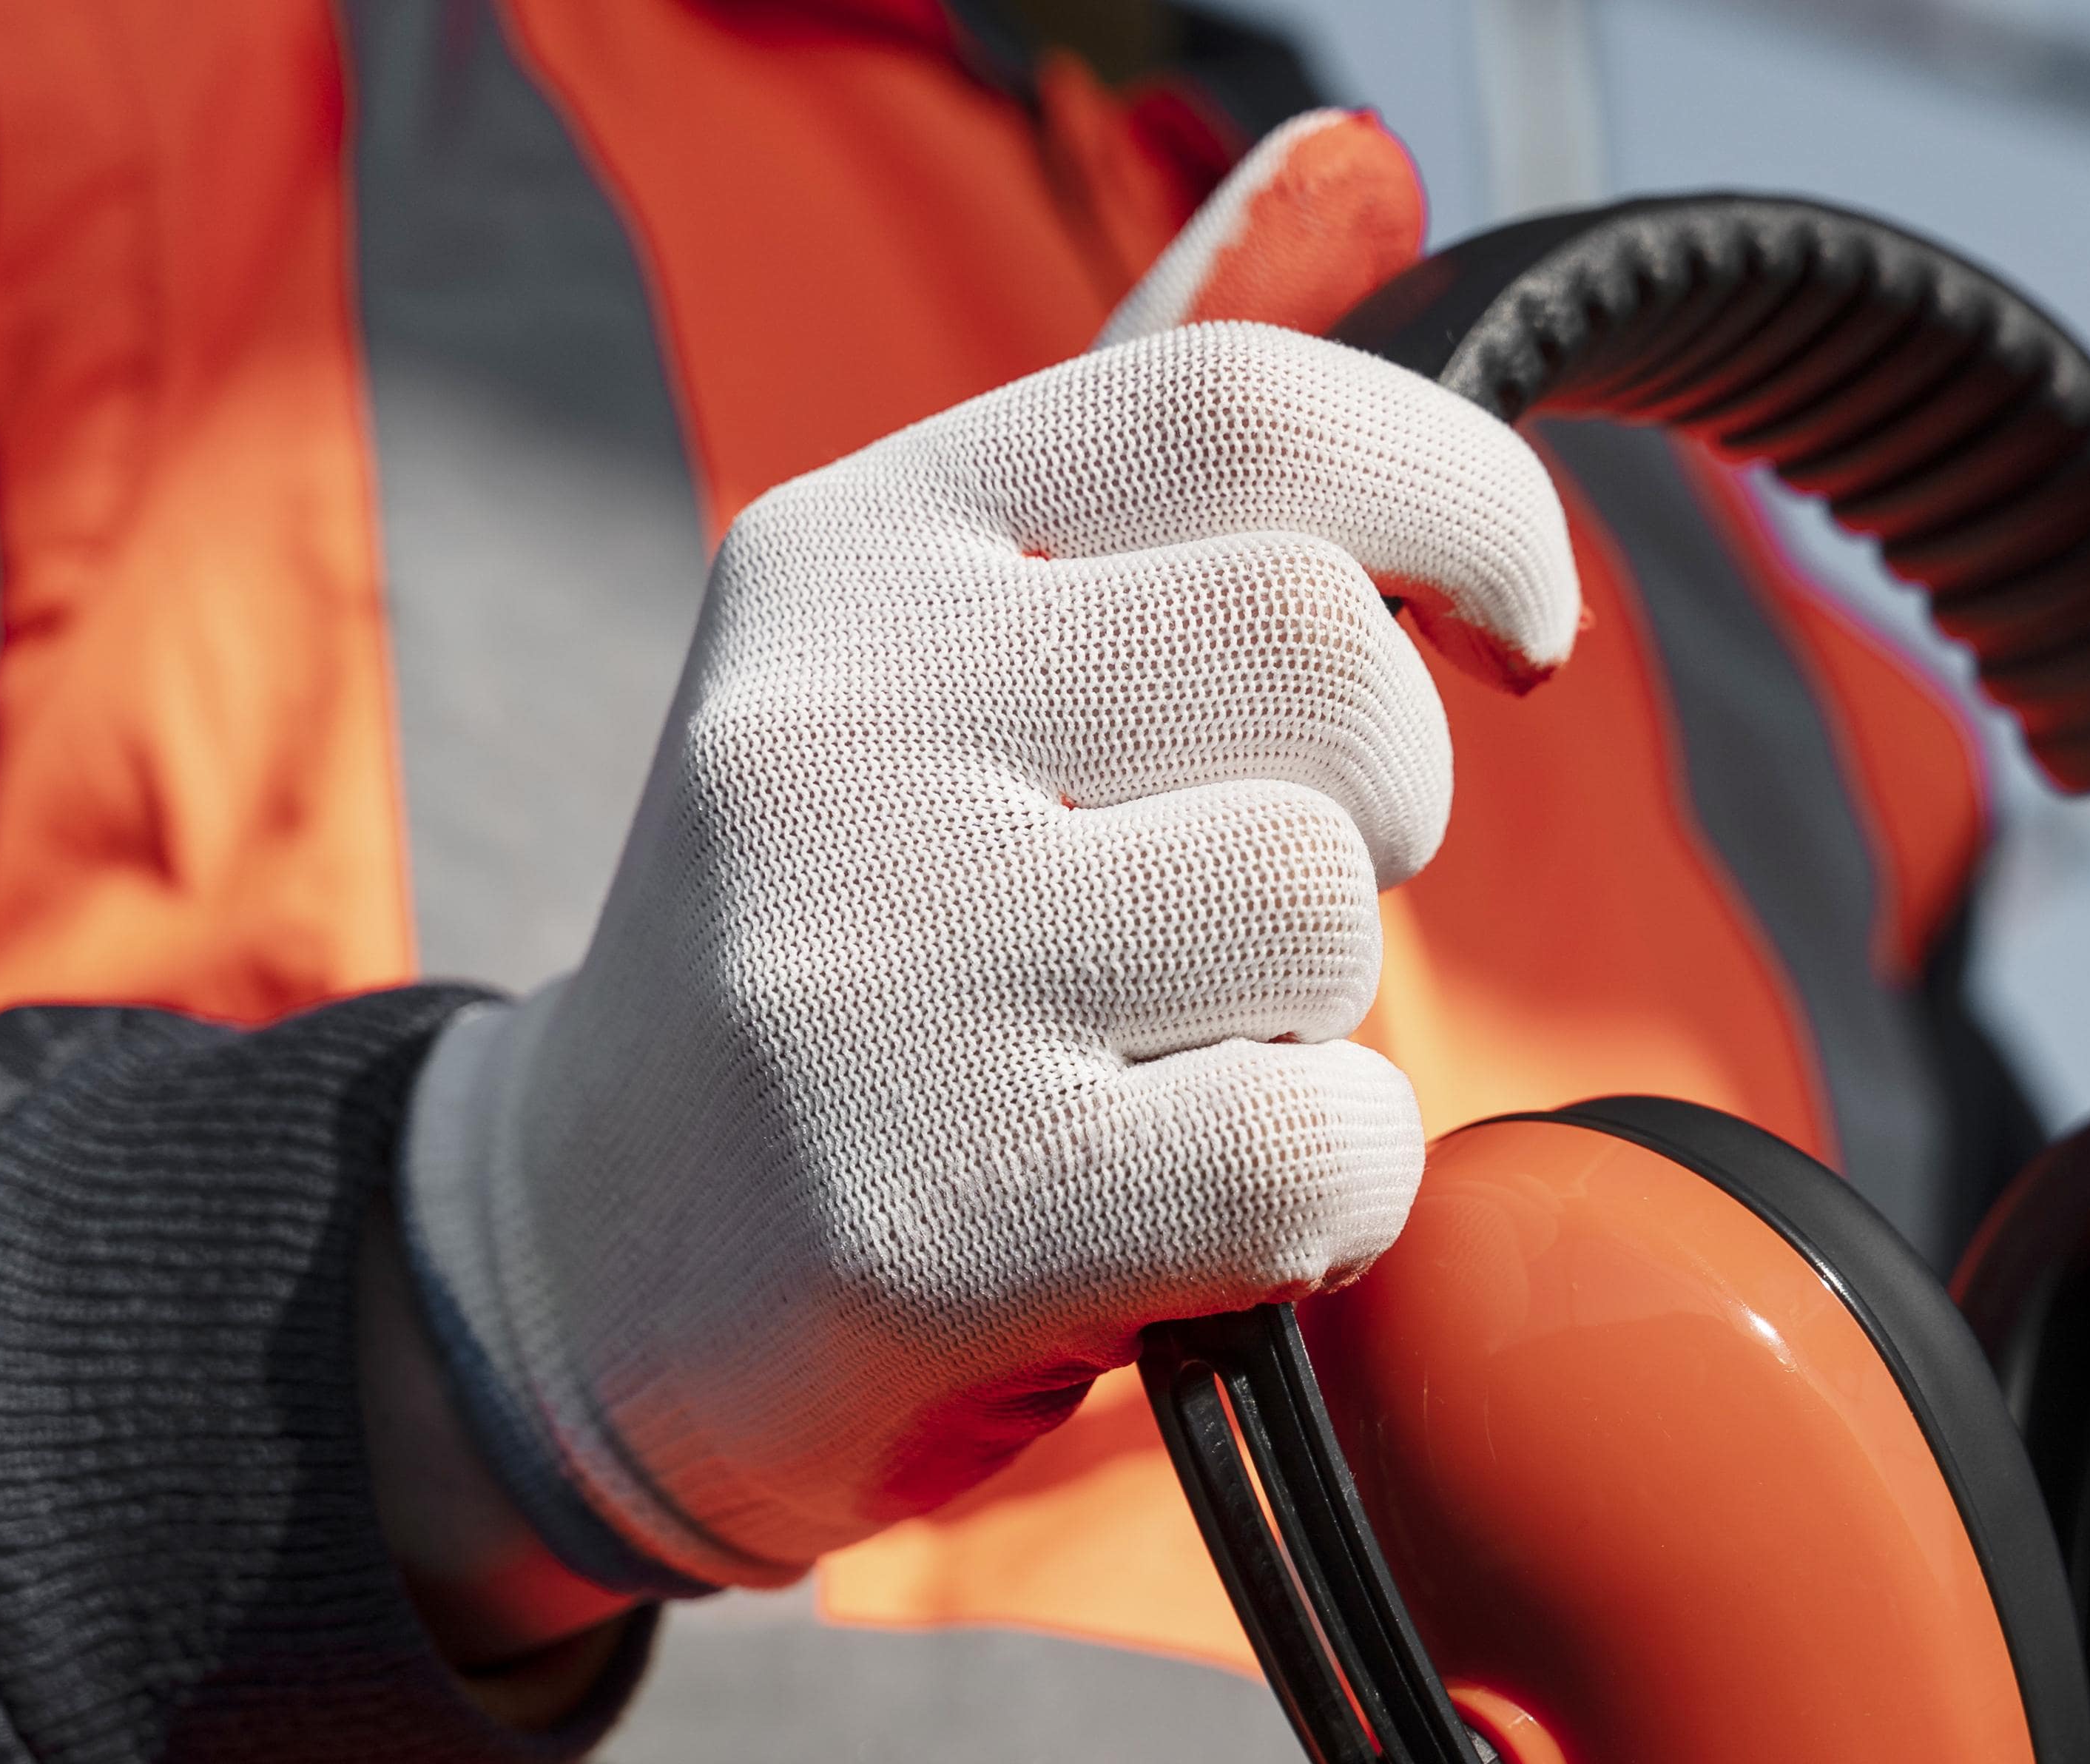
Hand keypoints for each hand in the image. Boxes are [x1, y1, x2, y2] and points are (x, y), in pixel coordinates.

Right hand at [393, 289, 1580, 1596]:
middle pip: (1327, 653)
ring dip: (1324, 1008)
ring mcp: (872, 967)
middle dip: (1388, 795)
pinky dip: (1328, 1199)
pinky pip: (1316, 1151)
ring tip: (1172, 1054)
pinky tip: (1185, 1206)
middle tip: (1272, 904)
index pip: (1249, 408)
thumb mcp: (944, 649)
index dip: (1463, 502)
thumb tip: (1363, 165)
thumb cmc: (849, 949)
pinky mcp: (934, 1207)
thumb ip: (1155, 434)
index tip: (1510, 625)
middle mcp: (836, 723)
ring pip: (1322, 904)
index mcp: (851, 551)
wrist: (579, 1272)